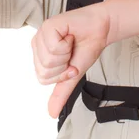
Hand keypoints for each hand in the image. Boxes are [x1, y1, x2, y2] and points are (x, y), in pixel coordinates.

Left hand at [31, 3, 110, 118]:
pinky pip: (54, 47)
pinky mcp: (48, 26)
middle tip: (71, 51)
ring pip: (49, 60)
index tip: (70, 61)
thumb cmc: (86, 47)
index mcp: (40, 56)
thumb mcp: (73, 75)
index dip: (62, 74)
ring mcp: (41, 35)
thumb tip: (51, 113)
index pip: (43, 78)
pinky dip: (67, 44)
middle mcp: (37, 45)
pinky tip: (70, 35)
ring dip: (67, 53)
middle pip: (45, 70)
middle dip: (64, 65)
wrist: (101, 29)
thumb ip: (61, 93)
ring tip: (70, 42)